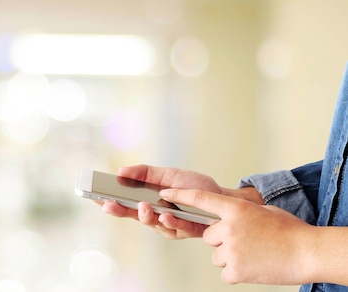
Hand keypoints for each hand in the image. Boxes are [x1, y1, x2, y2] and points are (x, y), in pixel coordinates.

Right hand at [100, 164, 263, 238]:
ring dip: (147, 216)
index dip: (109, 202)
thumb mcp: (167, 173)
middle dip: (120, 211)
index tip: (95, 197)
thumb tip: (121, 171)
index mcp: (147, 202)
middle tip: (110, 205)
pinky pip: (175, 228)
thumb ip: (145, 173)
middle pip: (132, 217)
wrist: (222, 196)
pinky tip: (165, 214)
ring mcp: (169, 225)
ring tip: (144, 207)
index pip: (123, 204)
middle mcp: (155, 216)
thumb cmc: (194, 186)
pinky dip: (170, 221)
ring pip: (152, 224)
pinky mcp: (185, 231)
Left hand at [160, 188, 312, 284]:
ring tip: (254, 254)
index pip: (201, 199)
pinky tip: (255, 266)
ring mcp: (231, 250)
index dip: (181, 195)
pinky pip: (225, 272)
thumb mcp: (263, 212)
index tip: (165, 193)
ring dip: (230, 256)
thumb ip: (239, 213)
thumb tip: (225, 221)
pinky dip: (237, 272)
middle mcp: (230, 228)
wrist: (308, 253)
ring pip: (216, 255)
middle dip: (223, 239)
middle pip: (209, 235)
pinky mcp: (235, 270)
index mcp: (237, 209)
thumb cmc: (290, 231)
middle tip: (247, 242)